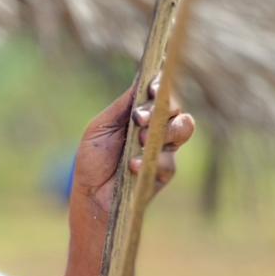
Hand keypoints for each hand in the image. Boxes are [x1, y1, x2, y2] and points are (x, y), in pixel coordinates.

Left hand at [72, 74, 195, 216]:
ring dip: (164, 130)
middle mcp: (156, 127)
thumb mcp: (100, 127)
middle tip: (139, 119)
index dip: (160, 86)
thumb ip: (122, 105)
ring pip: (183, 127)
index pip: (159, 93)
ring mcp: (164, 148)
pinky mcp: (165, 171)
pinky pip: (168, 159)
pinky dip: (150, 160)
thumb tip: (141, 80)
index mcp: (141, 114)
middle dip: (162, 108)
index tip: (152, 88)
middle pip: (175, 107)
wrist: (91, 196)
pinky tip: (132, 165)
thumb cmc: (93, 161)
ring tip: (140, 139)